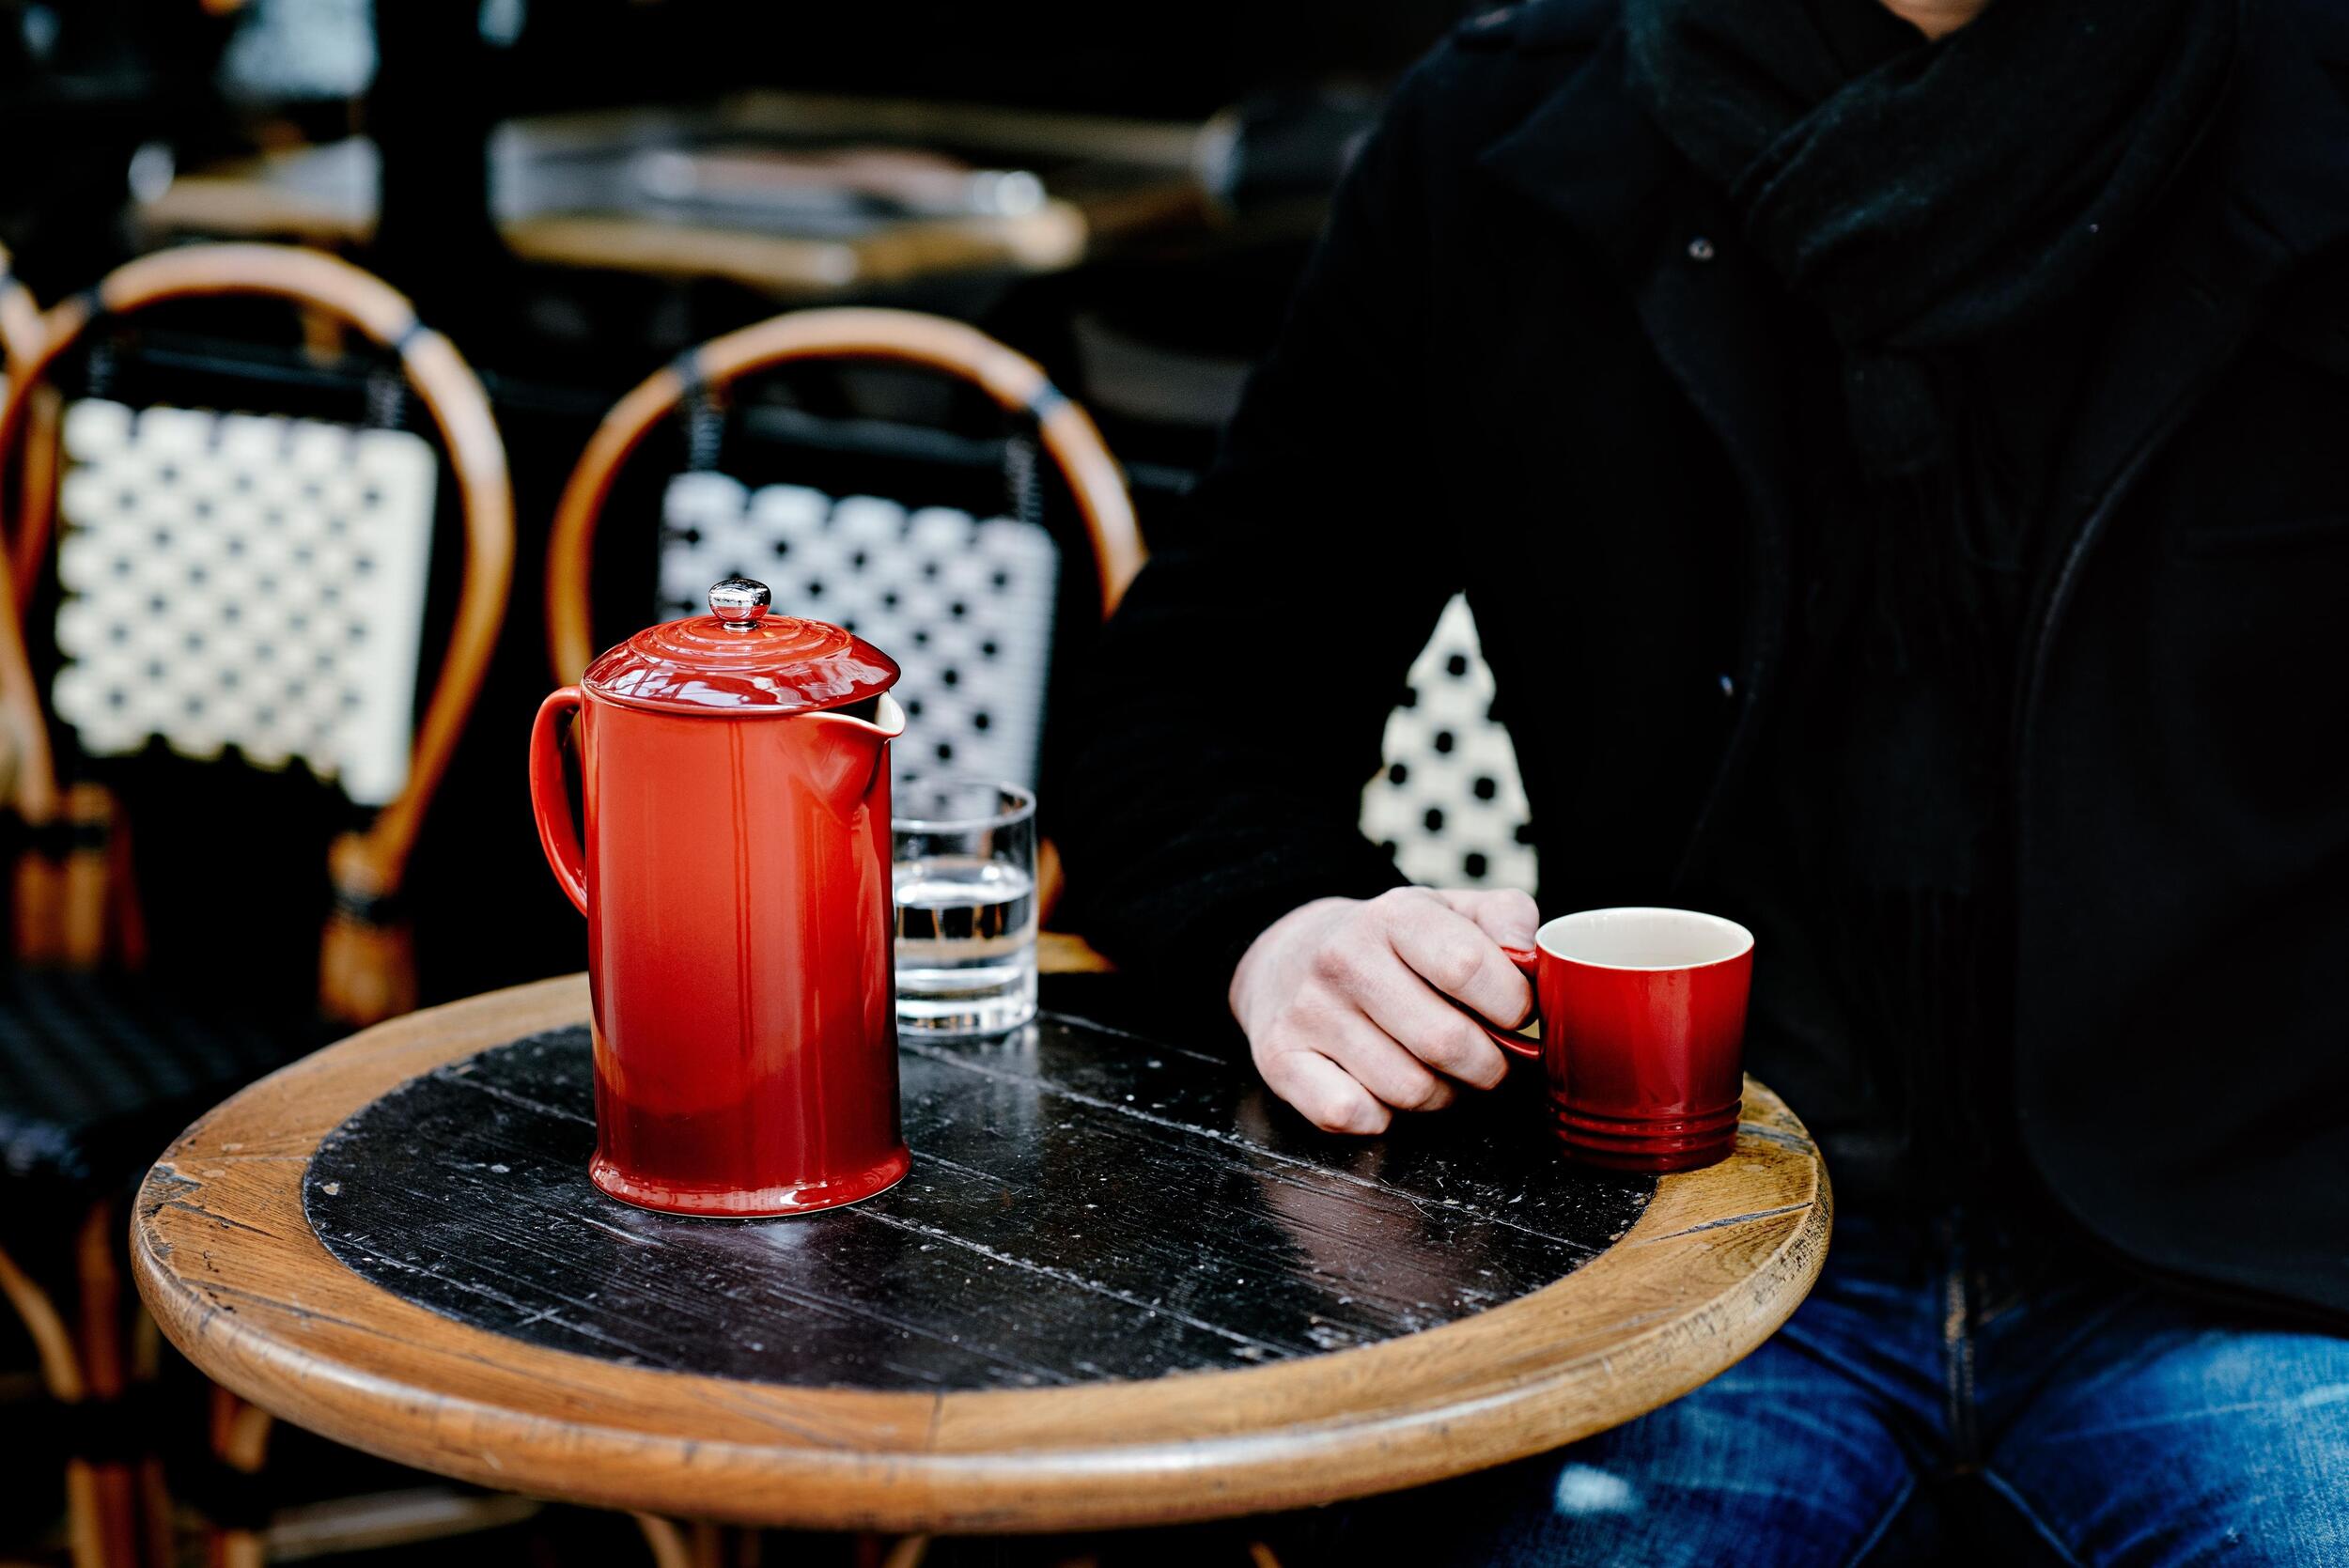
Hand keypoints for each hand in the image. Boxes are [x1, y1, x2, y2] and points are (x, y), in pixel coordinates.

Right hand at [1229, 886, 1538, 1133]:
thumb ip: (1506, 919)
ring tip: (1435, 1071)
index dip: (1511, 1005)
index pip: (1467, 966)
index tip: (1515, 1015)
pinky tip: (1382, 1089)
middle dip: (1487, 1066)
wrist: (1285, 957)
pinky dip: (1381, 1117)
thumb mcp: (1448, 911)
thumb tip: (1530, 957)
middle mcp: (1342, 958)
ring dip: (1440, 1095)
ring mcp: (1308, 1011)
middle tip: (1486, 1059)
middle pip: (1446, 1042)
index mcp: (1394, 915)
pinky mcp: (1280, 1059)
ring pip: (1408, 1089)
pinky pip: (1352, 1116)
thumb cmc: (1388, 944)